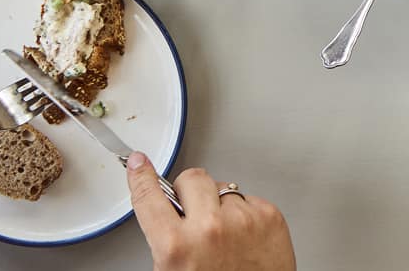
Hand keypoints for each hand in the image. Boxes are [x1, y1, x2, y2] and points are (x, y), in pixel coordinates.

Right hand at [128, 152, 294, 270]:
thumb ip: (165, 238)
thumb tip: (163, 210)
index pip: (150, 197)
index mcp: (177, 246)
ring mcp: (243, 219)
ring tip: (224, 237)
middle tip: (194, 213)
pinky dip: (244, 214)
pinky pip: (248, 199)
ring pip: (223, 188)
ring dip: (219, 206)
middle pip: (192, 178)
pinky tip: (244, 238)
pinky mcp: (269, 216)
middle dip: (190, 192)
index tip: (139, 163)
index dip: (142, 176)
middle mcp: (209, 227)